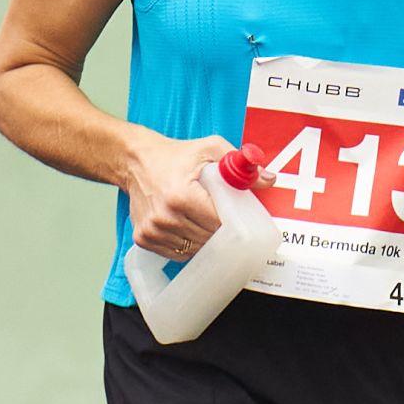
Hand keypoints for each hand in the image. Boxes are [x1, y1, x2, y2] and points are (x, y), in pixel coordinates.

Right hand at [120, 131, 232, 261]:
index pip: (219, 225)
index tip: (237, 218)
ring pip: (193, 249)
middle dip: (220, 231)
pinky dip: (186, 245)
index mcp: (181, 196)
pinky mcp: (144, 238)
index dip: (232, 223)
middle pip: (208, 239)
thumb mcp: (210, 150)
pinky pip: (177, 253)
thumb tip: (268, 179)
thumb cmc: (174, 156)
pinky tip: (187, 227)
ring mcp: (153, 230)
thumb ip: (240, 164)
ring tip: (202, 220)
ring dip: (204, 240)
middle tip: (222, 218)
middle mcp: (164, 217)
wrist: (135, 161)